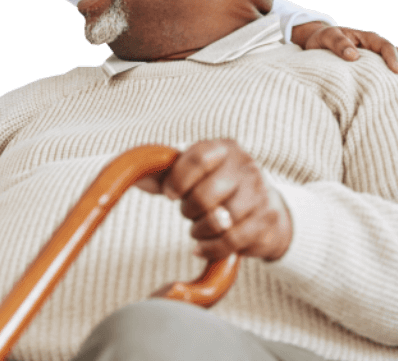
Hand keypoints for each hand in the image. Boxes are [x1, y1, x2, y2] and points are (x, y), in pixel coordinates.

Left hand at [137, 140, 291, 262]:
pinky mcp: (266, 221)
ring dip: (200, 230)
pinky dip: (211, 248)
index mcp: (223, 148)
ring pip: (219, 221)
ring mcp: (259, 193)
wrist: (266, 205)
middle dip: (189, 210)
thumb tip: (131, 174)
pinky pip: (231, 242)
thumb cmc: (219, 184)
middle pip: (205, 195)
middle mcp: (245, 166)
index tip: (169, 194)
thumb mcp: (195, 171)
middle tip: (188, 212)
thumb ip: (164, 172)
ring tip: (198, 227)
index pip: (197, 159)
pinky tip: (202, 246)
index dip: (177, 180)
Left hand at [294, 22, 397, 96]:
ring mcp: (384, 59)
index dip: (392, 59)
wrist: (321, 43)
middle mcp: (380, 47)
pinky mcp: (383, 70)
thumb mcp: (327, 38)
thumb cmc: (323, 40)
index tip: (396, 72)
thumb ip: (338, 44)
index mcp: (369, 38)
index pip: (386, 47)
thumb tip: (353, 55)